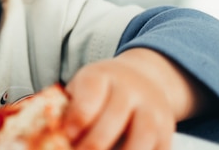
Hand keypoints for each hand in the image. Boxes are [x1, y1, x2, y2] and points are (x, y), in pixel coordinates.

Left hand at [63, 48, 201, 149]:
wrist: (141, 79)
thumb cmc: (99, 92)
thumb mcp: (81, 89)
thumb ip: (67, 110)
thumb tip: (51, 135)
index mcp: (102, 76)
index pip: (92, 91)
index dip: (79, 116)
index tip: (67, 135)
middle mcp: (130, 89)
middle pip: (116, 114)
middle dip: (95, 141)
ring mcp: (152, 109)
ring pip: (143, 136)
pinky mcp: (167, 131)